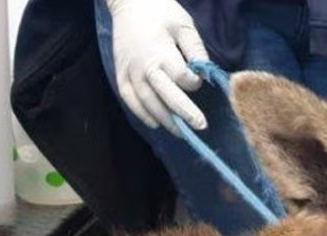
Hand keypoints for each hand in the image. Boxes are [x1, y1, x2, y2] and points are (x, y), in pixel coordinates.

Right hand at [107, 0, 209, 133]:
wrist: (130, 2)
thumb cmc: (161, 12)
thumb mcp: (184, 26)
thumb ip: (196, 51)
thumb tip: (205, 75)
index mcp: (161, 54)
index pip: (182, 79)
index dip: (193, 83)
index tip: (197, 80)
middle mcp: (144, 68)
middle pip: (165, 97)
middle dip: (184, 114)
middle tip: (199, 127)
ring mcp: (129, 72)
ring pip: (147, 103)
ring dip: (165, 119)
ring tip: (181, 131)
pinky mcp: (120, 74)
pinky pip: (129, 99)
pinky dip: (141, 114)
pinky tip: (155, 123)